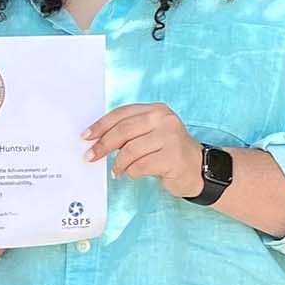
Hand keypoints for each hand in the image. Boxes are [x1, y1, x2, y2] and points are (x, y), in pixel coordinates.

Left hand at [84, 103, 203, 198]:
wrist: (198, 168)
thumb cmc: (168, 151)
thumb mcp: (151, 134)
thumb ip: (129, 132)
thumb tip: (96, 140)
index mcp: (156, 110)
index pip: (122, 114)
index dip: (101, 125)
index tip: (86, 137)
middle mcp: (164, 120)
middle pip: (123, 131)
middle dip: (103, 145)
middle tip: (91, 156)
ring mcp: (170, 138)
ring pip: (130, 150)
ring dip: (118, 164)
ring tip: (116, 171)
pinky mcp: (173, 157)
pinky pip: (141, 166)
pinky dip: (131, 172)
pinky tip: (132, 174)